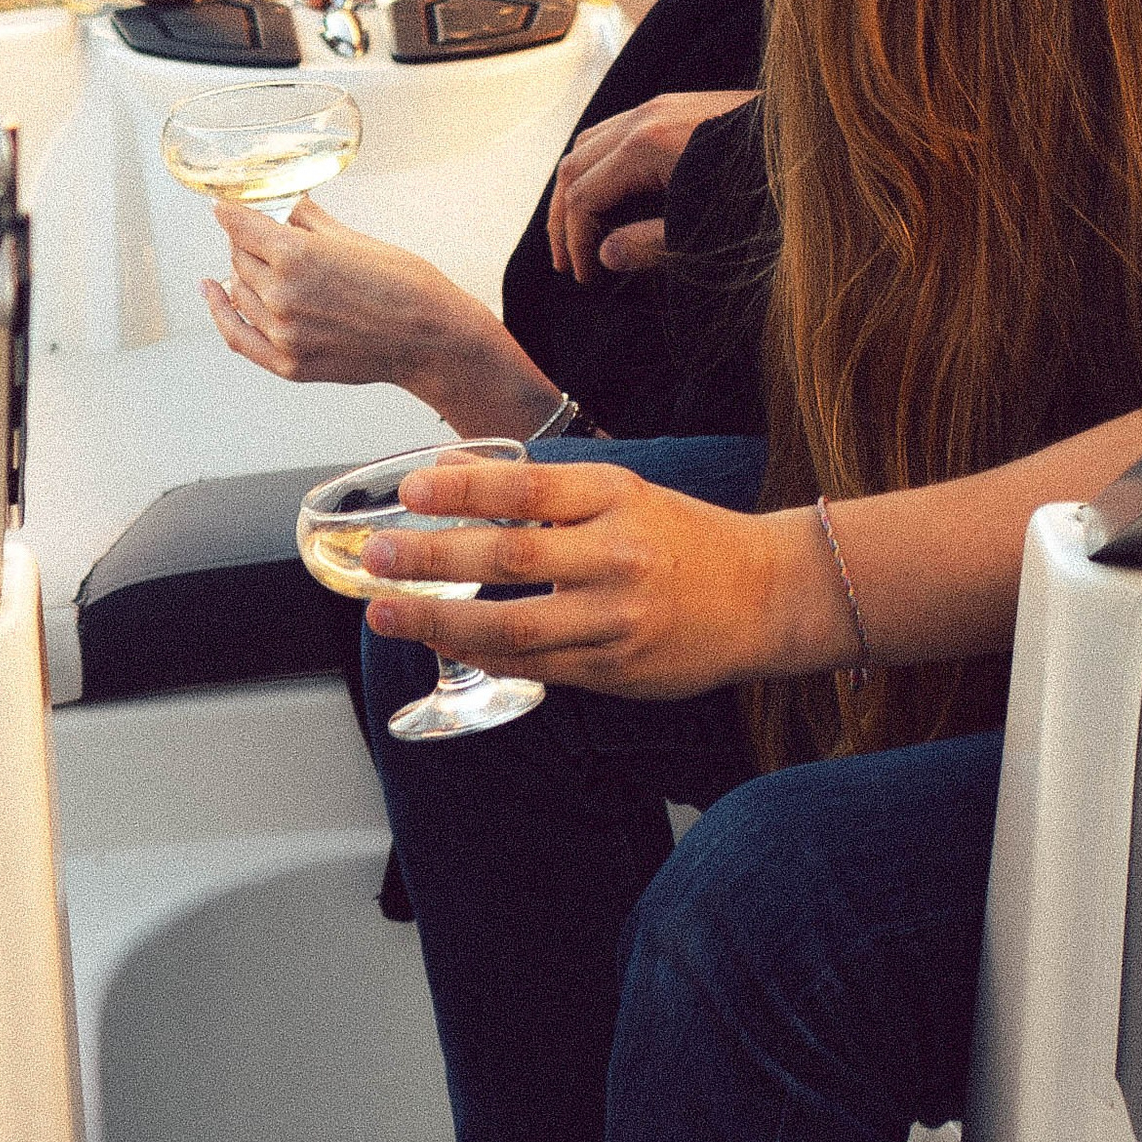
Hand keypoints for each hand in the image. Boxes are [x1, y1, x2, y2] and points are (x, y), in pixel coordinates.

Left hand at [201, 199, 554, 438]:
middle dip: (245, 242)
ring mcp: (282, 333)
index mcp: (297, 256)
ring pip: (239, 292)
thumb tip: (292, 209)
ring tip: (253, 262)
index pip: (242, 226)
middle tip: (258, 233)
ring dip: (241, 272)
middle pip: (239, 258)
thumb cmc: (406, 286)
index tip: (223, 206)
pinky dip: (222, 313)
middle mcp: (281, 295)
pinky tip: (214, 294)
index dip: (230, 213)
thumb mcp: (356, 239)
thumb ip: (313, 223)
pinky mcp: (288, 363)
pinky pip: (239, 336)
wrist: (431, 339)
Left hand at [359, 454, 841, 698]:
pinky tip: (443, 643)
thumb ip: (542, 488)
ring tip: (387, 613)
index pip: (527, 486)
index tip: (411, 489)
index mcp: (617, 496)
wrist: (763, 594)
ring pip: (511, 626)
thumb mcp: (622, 492)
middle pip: (507, 557)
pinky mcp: (614, 669)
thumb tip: (451, 472)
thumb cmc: (683, 536)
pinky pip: (534, 666)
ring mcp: (615, 618)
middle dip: (431, 559)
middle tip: (377, 557)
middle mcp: (615, 554)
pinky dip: (482, 655)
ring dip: (439, 621)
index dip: (464, 488)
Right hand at [547, 87, 755, 281]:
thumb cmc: (767, 190)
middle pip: (574, 163)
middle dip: (564, 217)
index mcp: (647, 143)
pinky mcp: (676, 106)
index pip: (583, 194)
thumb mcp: (705, 230)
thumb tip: (605, 257)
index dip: (576, 241)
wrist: (817, 143)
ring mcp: (661, 104)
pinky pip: (616, 129)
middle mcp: (647, 114)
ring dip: (576, 187)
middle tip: (567, 263)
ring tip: (580, 232)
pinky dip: (599, 164)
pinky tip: (611, 195)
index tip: (586, 278)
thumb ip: (650, 245)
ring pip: (590, 141)